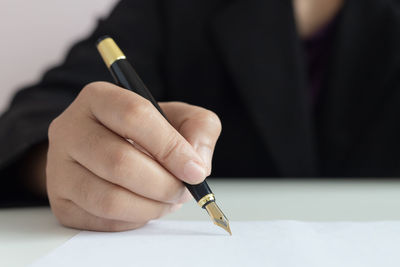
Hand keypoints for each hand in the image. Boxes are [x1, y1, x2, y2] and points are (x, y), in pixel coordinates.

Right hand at [47, 82, 220, 230]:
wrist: (111, 152)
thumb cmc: (147, 135)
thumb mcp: (180, 118)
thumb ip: (199, 129)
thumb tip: (196, 164)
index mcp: (99, 98)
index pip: (134, 116)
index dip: (170, 147)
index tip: (195, 171)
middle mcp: (70, 128)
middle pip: (119, 162)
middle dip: (163, 184)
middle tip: (183, 191)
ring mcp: (59, 167)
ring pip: (109, 198)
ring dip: (151, 207)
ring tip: (167, 200)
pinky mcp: (60, 202)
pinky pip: (102, 221)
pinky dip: (134, 220)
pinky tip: (145, 206)